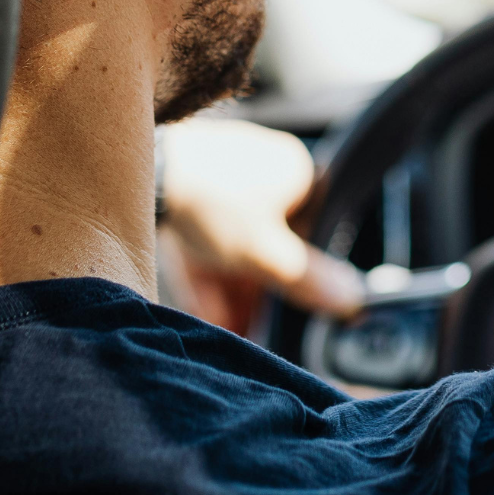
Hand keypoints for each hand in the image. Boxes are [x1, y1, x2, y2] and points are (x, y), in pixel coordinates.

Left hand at [158, 118, 364, 327]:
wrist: (141, 170)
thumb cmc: (211, 201)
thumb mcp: (265, 253)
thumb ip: (307, 279)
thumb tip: (352, 299)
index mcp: (297, 171)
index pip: (315, 230)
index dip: (302, 274)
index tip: (295, 309)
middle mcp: (264, 167)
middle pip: (270, 242)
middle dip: (259, 291)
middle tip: (255, 326)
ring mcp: (222, 174)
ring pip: (234, 242)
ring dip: (232, 288)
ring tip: (230, 327)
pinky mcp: (187, 186)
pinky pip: (204, 235)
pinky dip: (207, 272)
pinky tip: (205, 312)